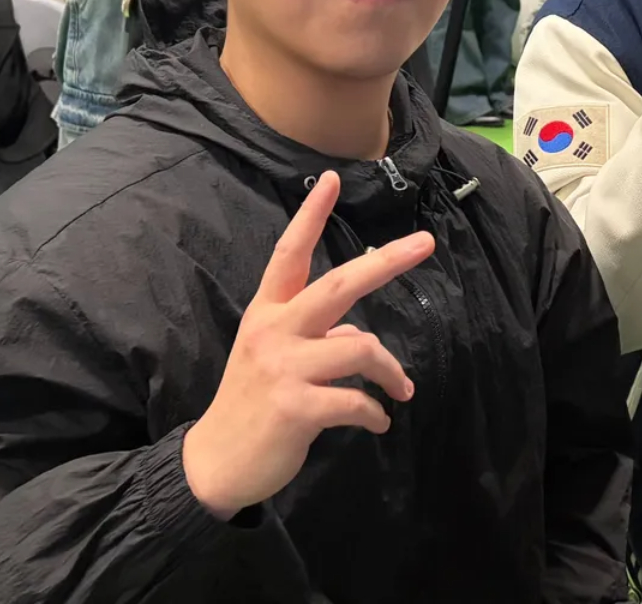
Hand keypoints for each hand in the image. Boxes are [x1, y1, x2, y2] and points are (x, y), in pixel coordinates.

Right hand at [181, 172, 431, 520]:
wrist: (217, 462)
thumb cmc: (253, 404)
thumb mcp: (277, 359)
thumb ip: (317, 338)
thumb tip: (361, 336)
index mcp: (267, 312)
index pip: (290, 254)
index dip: (310, 215)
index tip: (332, 178)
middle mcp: (273, 330)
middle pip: (338, 285)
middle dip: (385, 261)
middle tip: (424, 244)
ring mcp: (283, 367)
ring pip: (361, 346)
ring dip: (390, 371)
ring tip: (399, 390)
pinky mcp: (295, 407)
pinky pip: (356, 401)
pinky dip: (376, 413)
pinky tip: (379, 422)